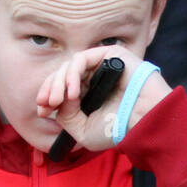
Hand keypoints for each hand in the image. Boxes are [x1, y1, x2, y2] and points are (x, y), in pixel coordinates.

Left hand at [35, 45, 170, 152]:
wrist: (144, 122)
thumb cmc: (118, 129)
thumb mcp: (82, 131)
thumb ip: (65, 116)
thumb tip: (57, 101)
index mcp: (89, 93)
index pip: (61, 89)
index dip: (48, 97)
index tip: (42, 110)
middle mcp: (94, 77)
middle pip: (62, 75)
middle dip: (49, 90)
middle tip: (46, 105)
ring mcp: (101, 65)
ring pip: (69, 66)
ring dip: (59, 83)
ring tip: (58, 101)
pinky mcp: (110, 55)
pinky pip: (82, 59)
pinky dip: (72, 74)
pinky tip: (73, 92)